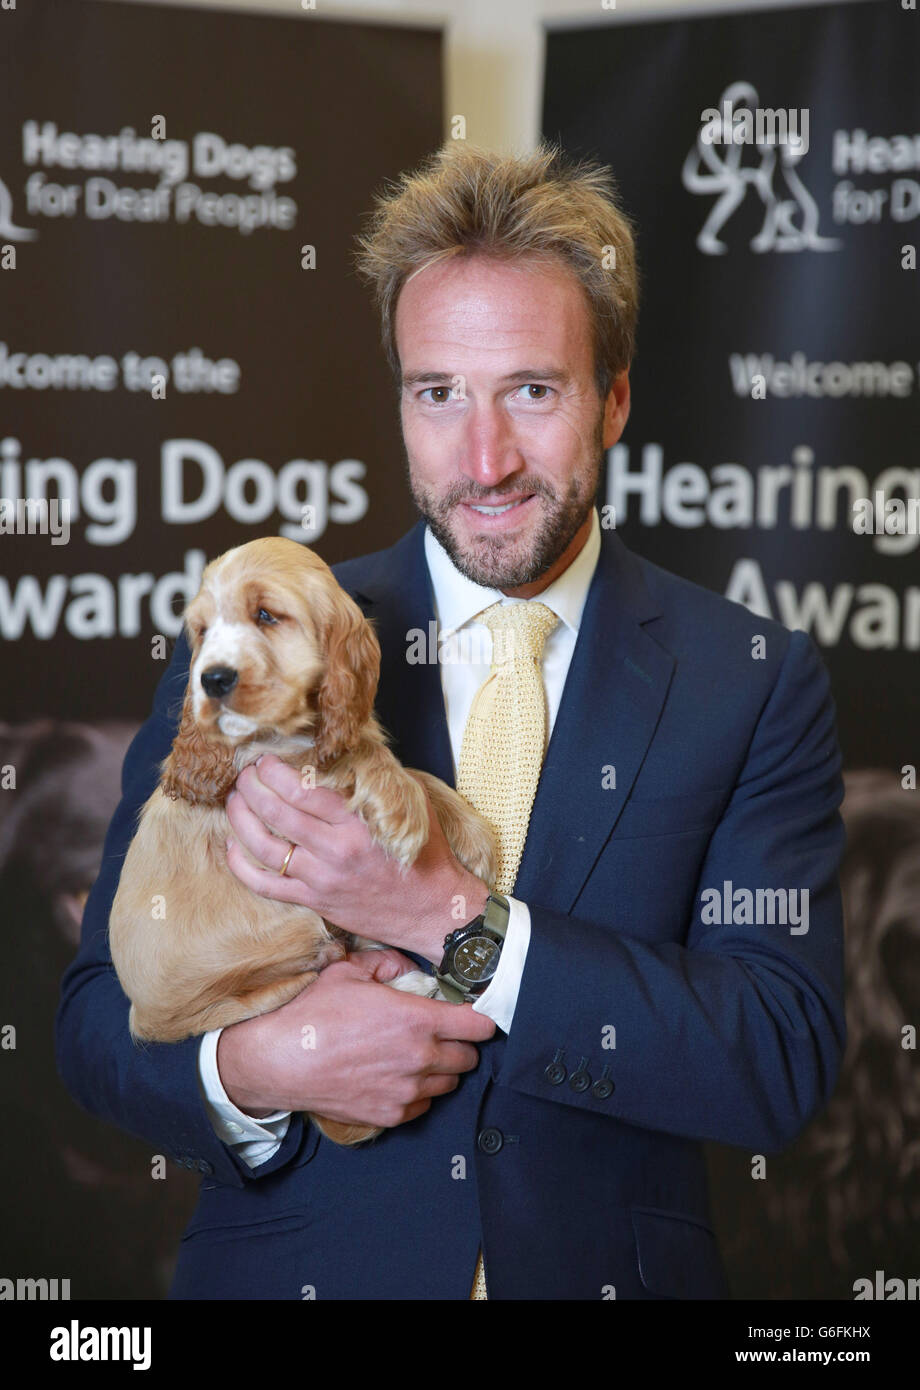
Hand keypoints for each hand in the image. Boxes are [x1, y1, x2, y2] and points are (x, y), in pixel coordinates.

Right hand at [216, 947, 495, 1124]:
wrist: (280, 1061)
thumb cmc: (313, 1014)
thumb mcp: (349, 971)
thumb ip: (388, 963)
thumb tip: (409, 967)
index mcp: (417, 1020)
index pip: (478, 1026)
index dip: (480, 1020)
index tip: (473, 1017)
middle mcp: (419, 1058)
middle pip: (468, 1058)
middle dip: (459, 1044)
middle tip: (440, 1034)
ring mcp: (406, 1091)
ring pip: (448, 1083)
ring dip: (440, 1069)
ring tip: (416, 1056)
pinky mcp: (391, 1115)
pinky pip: (423, 1105)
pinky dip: (418, 1093)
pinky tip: (397, 1077)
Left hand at [225, 755, 488, 961]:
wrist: (434, 911)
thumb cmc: (427, 855)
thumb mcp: (411, 807)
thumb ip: (379, 783)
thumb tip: (352, 752)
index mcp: (357, 824)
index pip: (303, 791)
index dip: (275, 772)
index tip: (265, 761)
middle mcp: (335, 851)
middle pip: (277, 814)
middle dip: (252, 788)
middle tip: (245, 774)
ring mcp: (321, 880)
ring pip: (263, 848)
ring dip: (241, 820)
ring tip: (235, 801)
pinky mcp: (314, 902)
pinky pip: (265, 886)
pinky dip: (242, 866)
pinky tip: (233, 846)